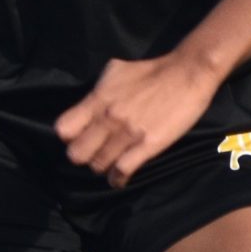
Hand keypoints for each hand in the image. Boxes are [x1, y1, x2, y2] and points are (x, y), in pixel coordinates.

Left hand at [57, 54, 220, 188]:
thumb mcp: (116, 72)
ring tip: (112, 164)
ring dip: (104, 168)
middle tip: (96, 154)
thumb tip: (87, 106)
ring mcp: (127, 133)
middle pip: (77, 155)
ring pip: (99, 165)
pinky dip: (118, 179)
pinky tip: (120, 179)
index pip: (64, 130)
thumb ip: (98, 92)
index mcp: (98, 99)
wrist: (187, 73)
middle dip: (84, 157)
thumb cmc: (151, 72)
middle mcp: (108, 117)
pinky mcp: (147, 145)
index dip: (70, 138)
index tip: (80, 138)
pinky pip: (122, 171)